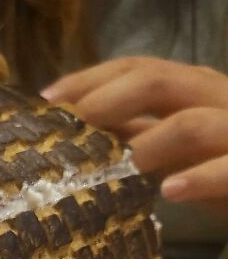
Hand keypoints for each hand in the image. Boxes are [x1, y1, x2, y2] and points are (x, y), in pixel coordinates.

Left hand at [42, 57, 227, 215]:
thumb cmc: (220, 167)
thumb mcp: (172, 151)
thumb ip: (134, 137)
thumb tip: (76, 134)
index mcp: (192, 89)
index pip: (138, 67)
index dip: (91, 78)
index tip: (48, 100)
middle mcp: (215, 98)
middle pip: (158, 80)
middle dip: (107, 99)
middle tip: (70, 127)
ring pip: (192, 121)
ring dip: (147, 143)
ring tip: (116, 166)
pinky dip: (200, 178)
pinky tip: (170, 192)